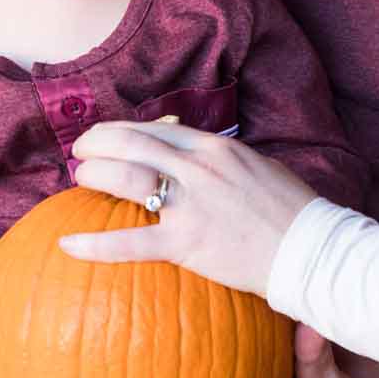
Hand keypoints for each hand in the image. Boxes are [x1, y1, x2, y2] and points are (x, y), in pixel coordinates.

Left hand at [63, 119, 319, 294]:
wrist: (310, 250)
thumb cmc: (290, 210)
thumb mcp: (255, 166)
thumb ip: (221, 159)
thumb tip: (193, 156)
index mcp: (214, 147)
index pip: (155, 127)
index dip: (122, 130)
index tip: (105, 138)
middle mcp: (199, 168)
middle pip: (132, 144)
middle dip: (98, 144)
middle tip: (80, 152)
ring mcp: (191, 204)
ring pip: (128, 179)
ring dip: (95, 174)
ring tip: (79, 178)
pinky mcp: (187, 244)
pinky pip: (132, 242)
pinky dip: (95, 244)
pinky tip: (67, 245)